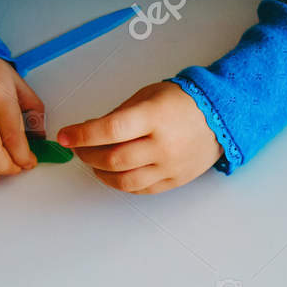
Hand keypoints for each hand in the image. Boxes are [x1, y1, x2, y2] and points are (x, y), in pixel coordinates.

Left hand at [57, 81, 221, 193]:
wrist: (220, 118)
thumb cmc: (181, 103)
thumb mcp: (147, 97)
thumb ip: (118, 116)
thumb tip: (88, 132)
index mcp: (154, 117)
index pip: (110, 130)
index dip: (82, 135)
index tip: (65, 136)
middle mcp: (163, 145)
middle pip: (114, 159)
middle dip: (87, 155)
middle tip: (78, 148)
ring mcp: (170, 166)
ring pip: (125, 181)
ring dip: (100, 174)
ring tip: (94, 163)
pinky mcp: (175, 180)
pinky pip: (141, 189)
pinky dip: (121, 184)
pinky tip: (113, 174)